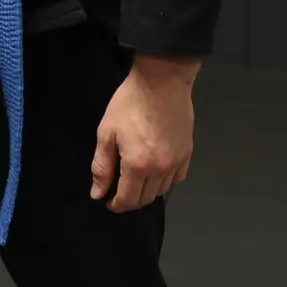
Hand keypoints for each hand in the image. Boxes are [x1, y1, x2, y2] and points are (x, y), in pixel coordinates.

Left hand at [90, 53, 199, 212]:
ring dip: (147, 190)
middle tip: (119, 190)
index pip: (128, 199)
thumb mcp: (107, 133)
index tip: (108, 201)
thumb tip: (98, 194)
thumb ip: (102, 167)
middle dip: (130, 199)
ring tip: (136, 179)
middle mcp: (160, 169)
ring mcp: (177, 162)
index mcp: (138, 165)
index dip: (116, 205)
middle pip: (146, 198)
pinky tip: (155, 170)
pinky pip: (177, 178)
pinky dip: (165, 180)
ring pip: (162, 190)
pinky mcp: (188, 152)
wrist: (161, 81)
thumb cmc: (129, 104)